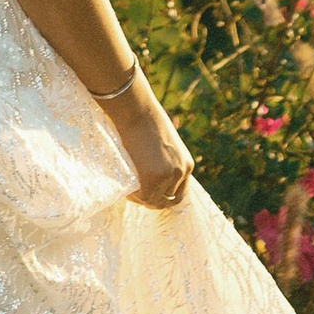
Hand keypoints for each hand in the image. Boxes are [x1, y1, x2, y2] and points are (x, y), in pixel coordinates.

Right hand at [105, 79, 194, 209]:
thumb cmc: (146, 122)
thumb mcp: (163, 145)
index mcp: (187, 164)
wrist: (138, 112)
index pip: (179, 193)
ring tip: (129, 190)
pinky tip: (126, 189)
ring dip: (141, 199)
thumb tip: (151, 174)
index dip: (163, 197)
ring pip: (154, 200)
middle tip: (136, 196)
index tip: (149, 196)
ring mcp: (169, 176)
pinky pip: (143, 197)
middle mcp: (182, 172)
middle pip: (168, 200)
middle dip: (152, 201)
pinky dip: (134, 197)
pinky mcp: (154, 177)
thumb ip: (164, 162)